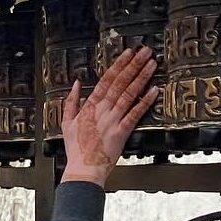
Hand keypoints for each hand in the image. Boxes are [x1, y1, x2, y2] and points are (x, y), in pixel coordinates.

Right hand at [61, 48, 157, 186]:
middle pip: (120, 82)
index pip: (106, 80)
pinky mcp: (122, 132)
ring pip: (129, 94)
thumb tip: (76, 84)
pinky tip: (154, 91)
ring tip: (151, 64)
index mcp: (90, 106)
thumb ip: (71, 101)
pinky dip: (145, 102)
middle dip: (134, 64)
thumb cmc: (75, 149)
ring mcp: (113, 120)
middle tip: (145, 51)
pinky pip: (135, 114)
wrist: (83, 169)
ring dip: (141, 77)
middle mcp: (103, 110)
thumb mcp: (66, 122)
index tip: (128, 53)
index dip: (118, 65)